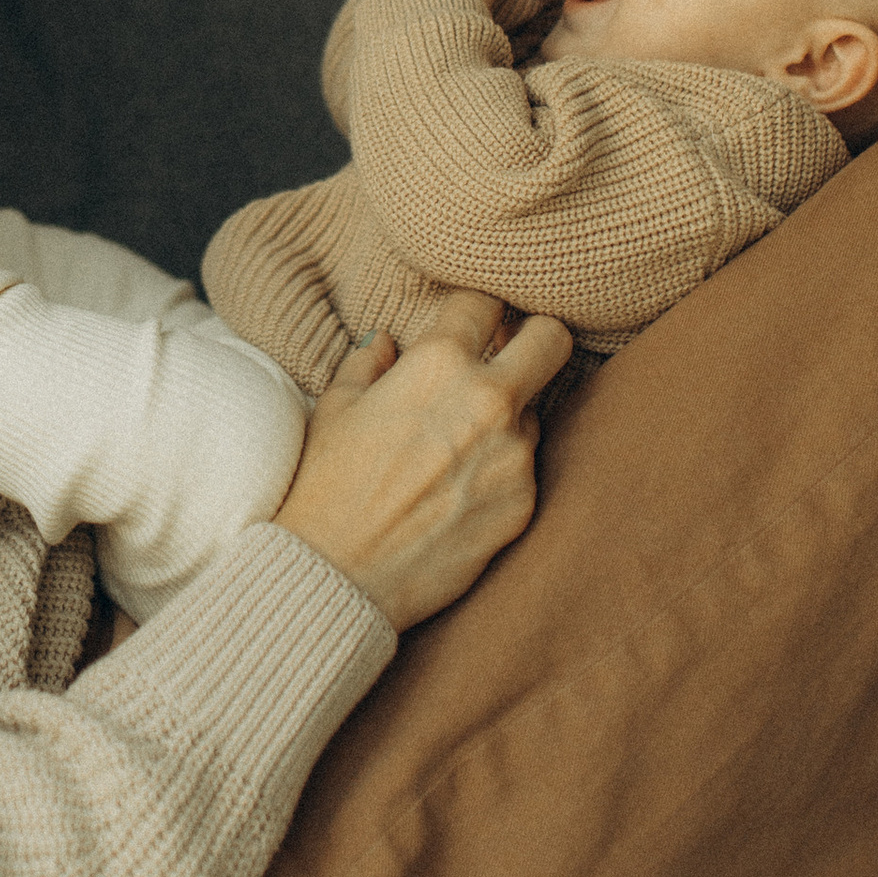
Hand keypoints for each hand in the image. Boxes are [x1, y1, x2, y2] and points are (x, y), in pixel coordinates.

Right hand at [273, 294, 568, 632]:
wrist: (338, 576)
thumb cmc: (325, 485)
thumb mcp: (334, 407)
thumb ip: (369, 361)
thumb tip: (389, 342)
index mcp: (438, 364)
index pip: (485, 300)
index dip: (477, 307)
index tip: (471, 319)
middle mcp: (489, 401)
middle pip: (552, 338)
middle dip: (535, 337)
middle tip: (510, 352)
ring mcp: (514, 455)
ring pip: (536, 409)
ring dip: (510, 413)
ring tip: (459, 443)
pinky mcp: (524, 504)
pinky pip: (525, 467)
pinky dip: (500, 468)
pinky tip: (458, 488)